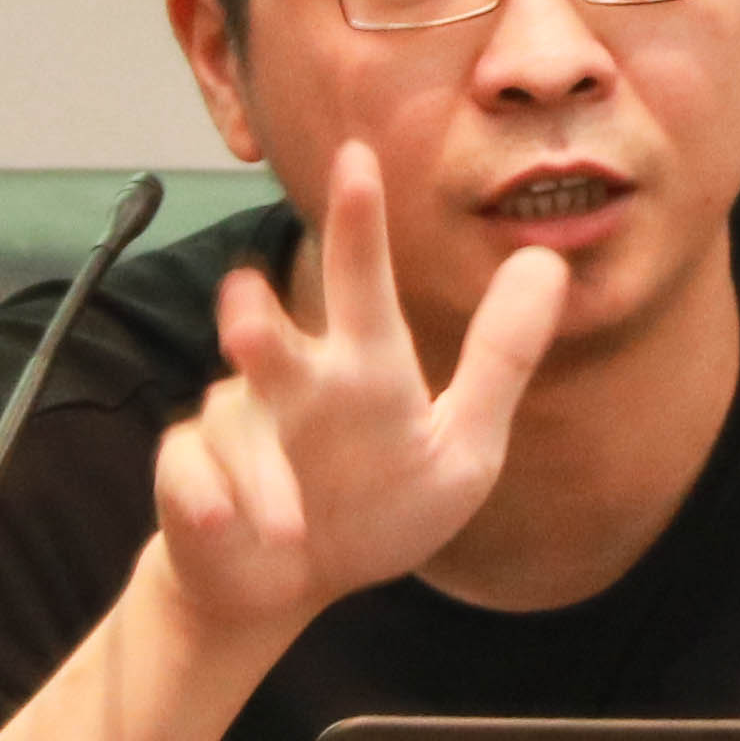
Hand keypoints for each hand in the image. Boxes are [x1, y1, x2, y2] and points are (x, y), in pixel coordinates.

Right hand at [148, 141, 562, 642]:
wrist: (287, 583)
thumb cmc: (376, 504)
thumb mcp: (461, 446)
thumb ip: (500, 359)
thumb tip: (548, 259)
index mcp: (361, 370)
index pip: (362, 285)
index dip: (359, 224)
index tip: (357, 158)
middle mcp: (294, 387)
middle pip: (269, 338)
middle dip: (253, 320)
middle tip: (246, 294)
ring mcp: (237, 430)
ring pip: (235, 427)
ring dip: (257, 470)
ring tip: (288, 525)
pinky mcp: (192, 480)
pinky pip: (193, 483)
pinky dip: (209, 503)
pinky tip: (220, 524)